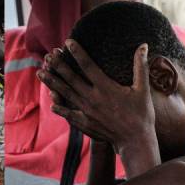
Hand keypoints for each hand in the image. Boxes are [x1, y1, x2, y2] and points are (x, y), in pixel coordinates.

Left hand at [38, 40, 155, 150]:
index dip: (77, 53)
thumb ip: (140, 66)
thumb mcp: (143, 89)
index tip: (68, 43)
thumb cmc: (141, 114)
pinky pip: (69, 113)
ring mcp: (87, 111)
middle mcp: (93, 98)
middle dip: (58, 66)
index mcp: (106, 87)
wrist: (135, 141)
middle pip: (71, 78)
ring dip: (52, 83)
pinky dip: (59, 107)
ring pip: (66, 94)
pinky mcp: (85, 123)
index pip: (88, 66)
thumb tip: (144, 45)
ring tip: (40, 73)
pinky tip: (51, 102)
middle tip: (48, 56)